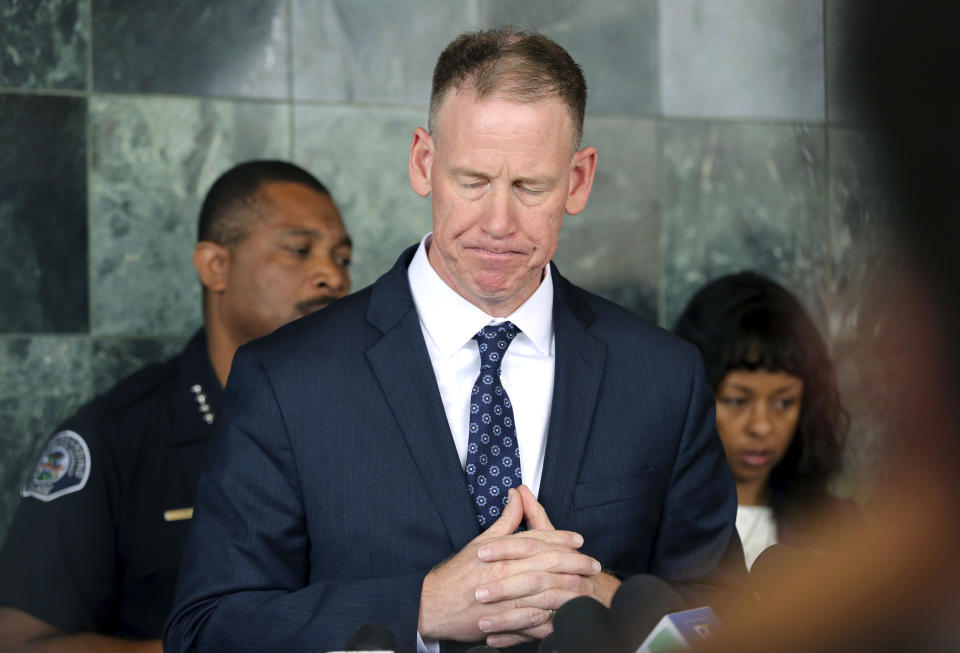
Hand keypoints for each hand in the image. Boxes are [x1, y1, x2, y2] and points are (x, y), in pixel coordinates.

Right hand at [418, 486, 597, 643]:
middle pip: (548, 566)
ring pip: (545, 595)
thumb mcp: (481, 540)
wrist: (433, 604)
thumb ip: (505, 520)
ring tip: (586, 590)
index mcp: (503, 553)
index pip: (538, 541)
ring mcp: (505, 601)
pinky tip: (564, 618)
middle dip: (574, 565)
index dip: (561, 539)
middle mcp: (506, 574)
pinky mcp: (503, 623)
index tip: (579, 540)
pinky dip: (549, 621)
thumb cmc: (458, 573)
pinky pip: (532, 623)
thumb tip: (518, 495)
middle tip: (593, 565)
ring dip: (568, 592)